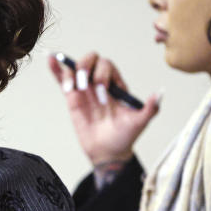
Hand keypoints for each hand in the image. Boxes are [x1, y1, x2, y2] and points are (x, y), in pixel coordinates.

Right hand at [48, 52, 159, 166]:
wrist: (108, 152)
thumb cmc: (125, 137)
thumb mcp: (140, 123)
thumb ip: (151, 109)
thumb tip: (160, 93)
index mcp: (116, 84)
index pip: (107, 66)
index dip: (103, 75)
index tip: (102, 96)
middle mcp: (100, 82)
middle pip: (91, 60)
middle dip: (86, 68)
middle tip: (85, 87)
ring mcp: (85, 89)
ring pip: (76, 67)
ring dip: (72, 71)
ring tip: (72, 88)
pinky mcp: (71, 97)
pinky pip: (62, 79)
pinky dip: (56, 69)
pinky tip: (50, 58)